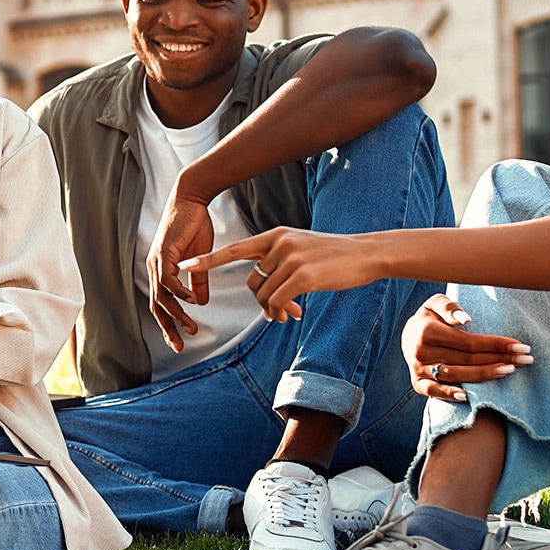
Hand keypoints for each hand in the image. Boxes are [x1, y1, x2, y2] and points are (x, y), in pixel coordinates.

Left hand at [145, 196, 215, 351]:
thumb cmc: (194, 226)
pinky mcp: (164, 253)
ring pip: (162, 296)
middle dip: (168, 328)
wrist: (192, 200)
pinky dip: (180, 293)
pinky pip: (169, 279)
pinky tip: (192, 302)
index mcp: (161, 272)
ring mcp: (157, 261)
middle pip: (157, 306)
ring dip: (177, 313)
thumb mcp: (200, 260)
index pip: (161, 304)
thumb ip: (199, 282)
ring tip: (191, 327)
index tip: (180, 342)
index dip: (169, 324)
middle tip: (180, 346)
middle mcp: (155, 269)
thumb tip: (201, 303)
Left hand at [188, 226, 389, 321]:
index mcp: (276, 235)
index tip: (183, 265)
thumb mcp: (301, 248)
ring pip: (265, 295)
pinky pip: (278, 301)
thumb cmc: (334, 256)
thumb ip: (278, 261)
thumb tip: (262, 289)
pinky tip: (295, 314)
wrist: (366, 254)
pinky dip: (282, 312)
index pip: (234, 249)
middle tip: (280, 312)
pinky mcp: (302, 274)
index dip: (208, 259)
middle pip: (252, 281)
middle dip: (262, 302)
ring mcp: (291, 258)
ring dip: (274, 310)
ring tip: (291, 314)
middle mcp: (280, 243)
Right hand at [401, 294, 533, 402]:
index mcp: (428, 331)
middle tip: (525, 360)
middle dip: (499, 359)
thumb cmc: (430, 317)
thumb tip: (466, 320)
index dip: (496, 344)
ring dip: (485, 374)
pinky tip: (468, 396)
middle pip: (468, 359)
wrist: (407, 335)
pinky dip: (449, 395)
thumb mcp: (435, 303)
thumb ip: (449, 307)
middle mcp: (422, 351)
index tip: (520, 346)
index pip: (470, 341)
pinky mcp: (417, 382)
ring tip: (510, 371)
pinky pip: (433, 391)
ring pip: (457, 375)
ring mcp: (419, 368)